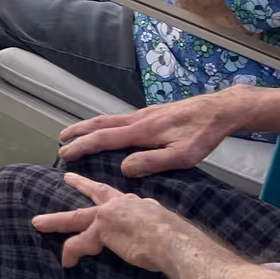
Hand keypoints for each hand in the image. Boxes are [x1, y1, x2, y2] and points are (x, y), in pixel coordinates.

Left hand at [32, 172, 187, 269]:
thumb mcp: (163, 225)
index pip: (118, 195)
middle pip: (94, 194)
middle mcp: (120, 204)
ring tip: (38, 223)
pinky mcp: (100, 231)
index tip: (100, 185)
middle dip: (79, 185)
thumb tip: (158, 233)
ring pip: (75, 218)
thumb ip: (153, 224)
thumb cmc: (176, 239)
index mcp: (136, 204)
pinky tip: (66, 262)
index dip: (107, 192)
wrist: (172, 241)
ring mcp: (108, 216)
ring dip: (55, 221)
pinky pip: (79, 244)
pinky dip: (71, 252)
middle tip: (67, 177)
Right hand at [57, 90, 238, 176]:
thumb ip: (152, 162)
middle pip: (101, 123)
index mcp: (142, 131)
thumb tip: (124, 169)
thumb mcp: (182, 156)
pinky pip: (120, 118)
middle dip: (79, 131)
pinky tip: (108, 130)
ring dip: (90, 126)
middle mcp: (138, 119)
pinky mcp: (152, 113)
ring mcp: (144, 114)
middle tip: (60, 140)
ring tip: (76, 133)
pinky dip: (105, 124)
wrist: (219, 110)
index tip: (64, 153)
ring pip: (110, 119)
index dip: (82, 146)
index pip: (104, 138)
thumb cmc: (202, 135)